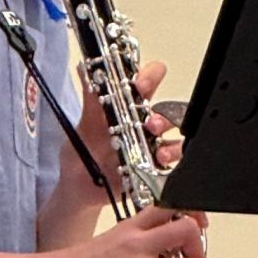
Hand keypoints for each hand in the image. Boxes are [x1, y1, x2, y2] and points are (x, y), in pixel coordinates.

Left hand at [80, 58, 207, 227]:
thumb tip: (86, 68)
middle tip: (152, 123)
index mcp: (129, 107)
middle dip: (166, 115)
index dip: (150, 77)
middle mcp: (145, 126)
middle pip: (170, 112)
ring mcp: (153, 149)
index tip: (141, 84)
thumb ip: (89, 100)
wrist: (79, 189)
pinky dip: (176, 172)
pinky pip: (175, 170)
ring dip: (174, 146)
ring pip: (178, 141)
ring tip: (160, 154)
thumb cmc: (82, 153)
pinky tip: (165, 173)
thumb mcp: (83, 126)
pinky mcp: (156, 172)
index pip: (148, 83)